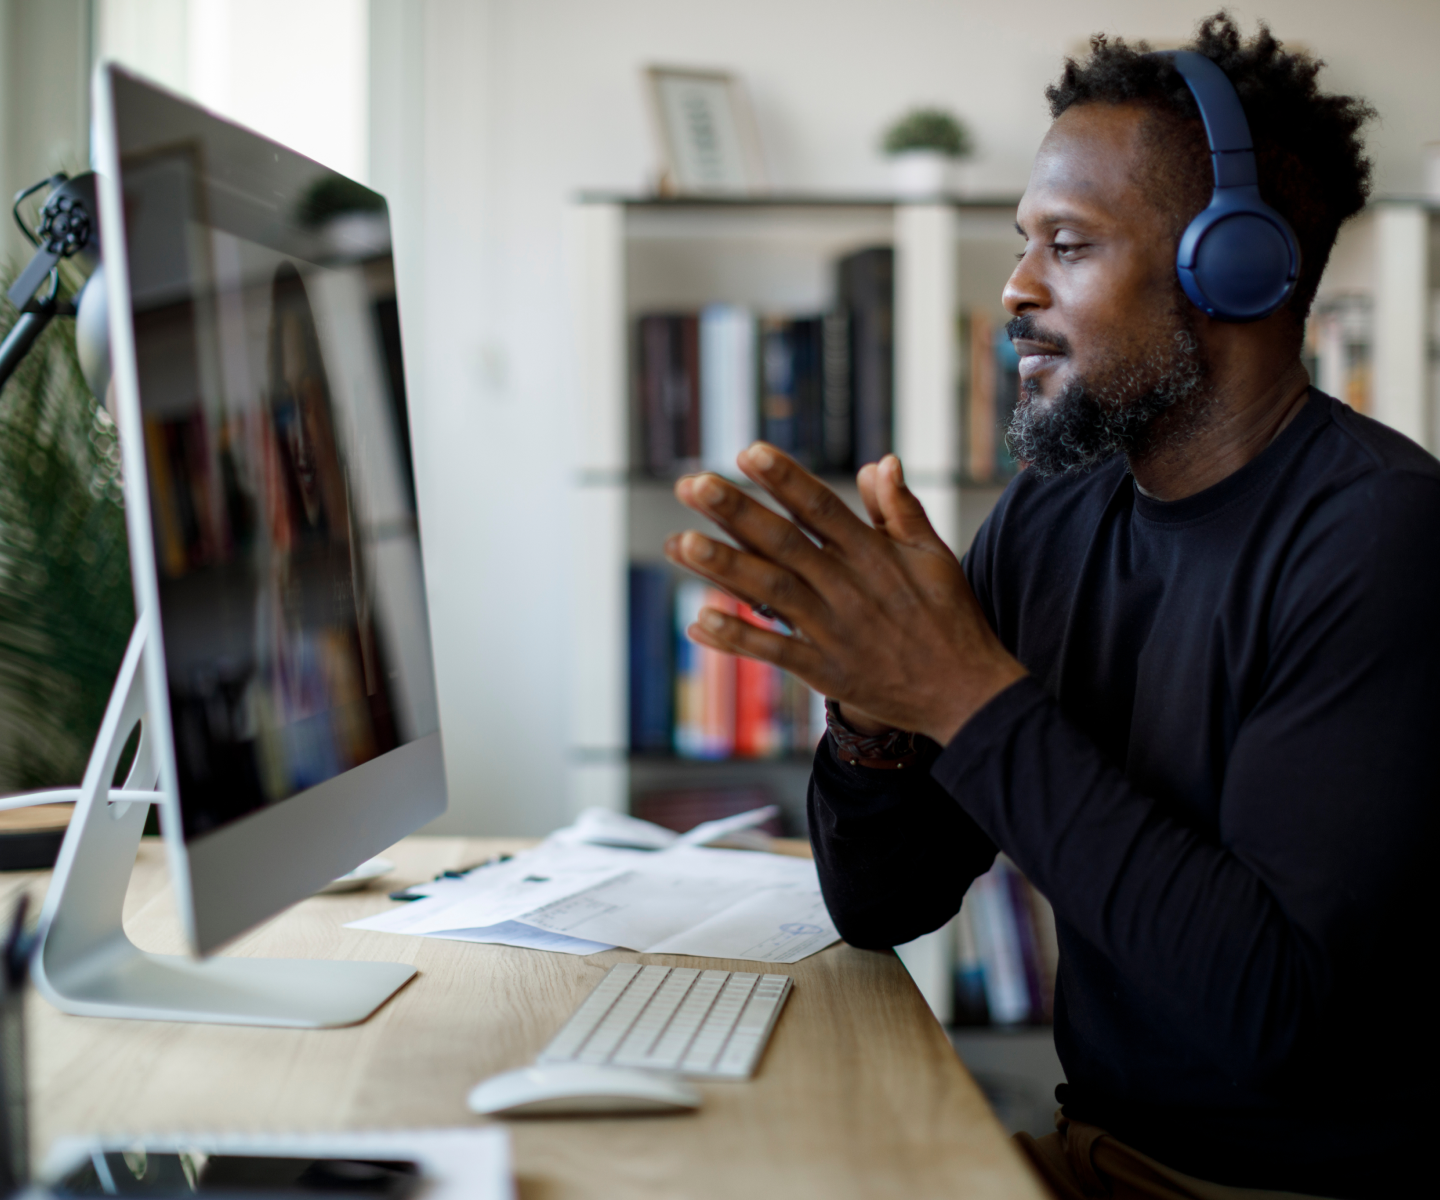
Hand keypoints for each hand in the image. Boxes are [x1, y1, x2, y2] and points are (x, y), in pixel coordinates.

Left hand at [665, 443, 1025, 745]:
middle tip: (691, 484)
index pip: (821, 507)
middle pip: (784, 543)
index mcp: (873, 554)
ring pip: (771, 593)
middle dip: (736, 512)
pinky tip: (698, 621)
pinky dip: (737, 639)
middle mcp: (848, 588)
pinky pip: (775, 652)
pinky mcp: (826, 671)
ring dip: (723, 568)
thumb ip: (900, 509)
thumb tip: (880, 461)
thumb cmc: (950, 617)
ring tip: (680, 543)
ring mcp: (835, 631)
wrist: (967, 693)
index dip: (784, 479)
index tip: (747, 451)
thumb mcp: (934, 556)